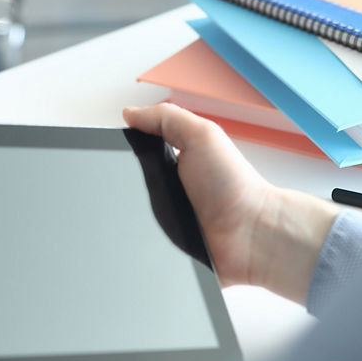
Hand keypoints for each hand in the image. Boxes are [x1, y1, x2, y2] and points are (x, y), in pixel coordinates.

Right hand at [123, 103, 337, 304]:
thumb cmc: (234, 185)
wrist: (253, 236)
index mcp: (175, 158)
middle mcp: (168, 187)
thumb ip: (166, 118)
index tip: (109, 146)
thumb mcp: (202, 136)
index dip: (122, 146)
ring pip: (129, 213)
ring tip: (134, 210)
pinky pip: (139, 241)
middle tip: (124, 183)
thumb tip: (129, 113)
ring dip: (128, 212)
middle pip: (128, 181)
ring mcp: (166, 217)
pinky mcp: (165, 247)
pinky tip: (142, 235)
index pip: (137, 149)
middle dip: (121, 182)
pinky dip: (137, 238)